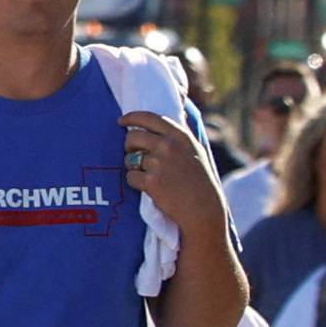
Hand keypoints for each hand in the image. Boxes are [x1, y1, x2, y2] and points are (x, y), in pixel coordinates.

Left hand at [124, 111, 227, 242]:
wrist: (204, 209)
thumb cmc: (200, 182)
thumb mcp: (195, 151)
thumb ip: (177, 138)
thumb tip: (156, 124)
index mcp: (180, 135)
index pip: (149, 118)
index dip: (131, 118)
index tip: (121, 121)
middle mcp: (168, 145)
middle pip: (133, 137)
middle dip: (129, 146)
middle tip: (133, 154)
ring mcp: (158, 163)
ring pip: (129, 159)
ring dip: (133, 167)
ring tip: (150, 176)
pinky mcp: (150, 181)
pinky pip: (130, 177)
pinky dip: (136, 183)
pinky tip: (150, 188)